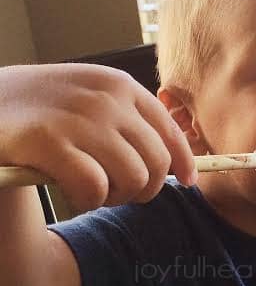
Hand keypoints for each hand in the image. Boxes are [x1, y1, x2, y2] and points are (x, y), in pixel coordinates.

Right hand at [0, 63, 196, 210]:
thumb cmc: (38, 109)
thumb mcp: (88, 99)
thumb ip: (127, 121)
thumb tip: (174, 163)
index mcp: (118, 85)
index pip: (170, 130)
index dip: (182, 162)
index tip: (187, 182)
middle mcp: (106, 98)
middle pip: (157, 162)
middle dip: (144, 188)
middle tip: (119, 193)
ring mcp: (80, 119)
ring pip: (133, 179)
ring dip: (116, 197)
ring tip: (93, 192)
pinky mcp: (51, 143)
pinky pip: (96, 188)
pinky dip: (87, 200)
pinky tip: (72, 193)